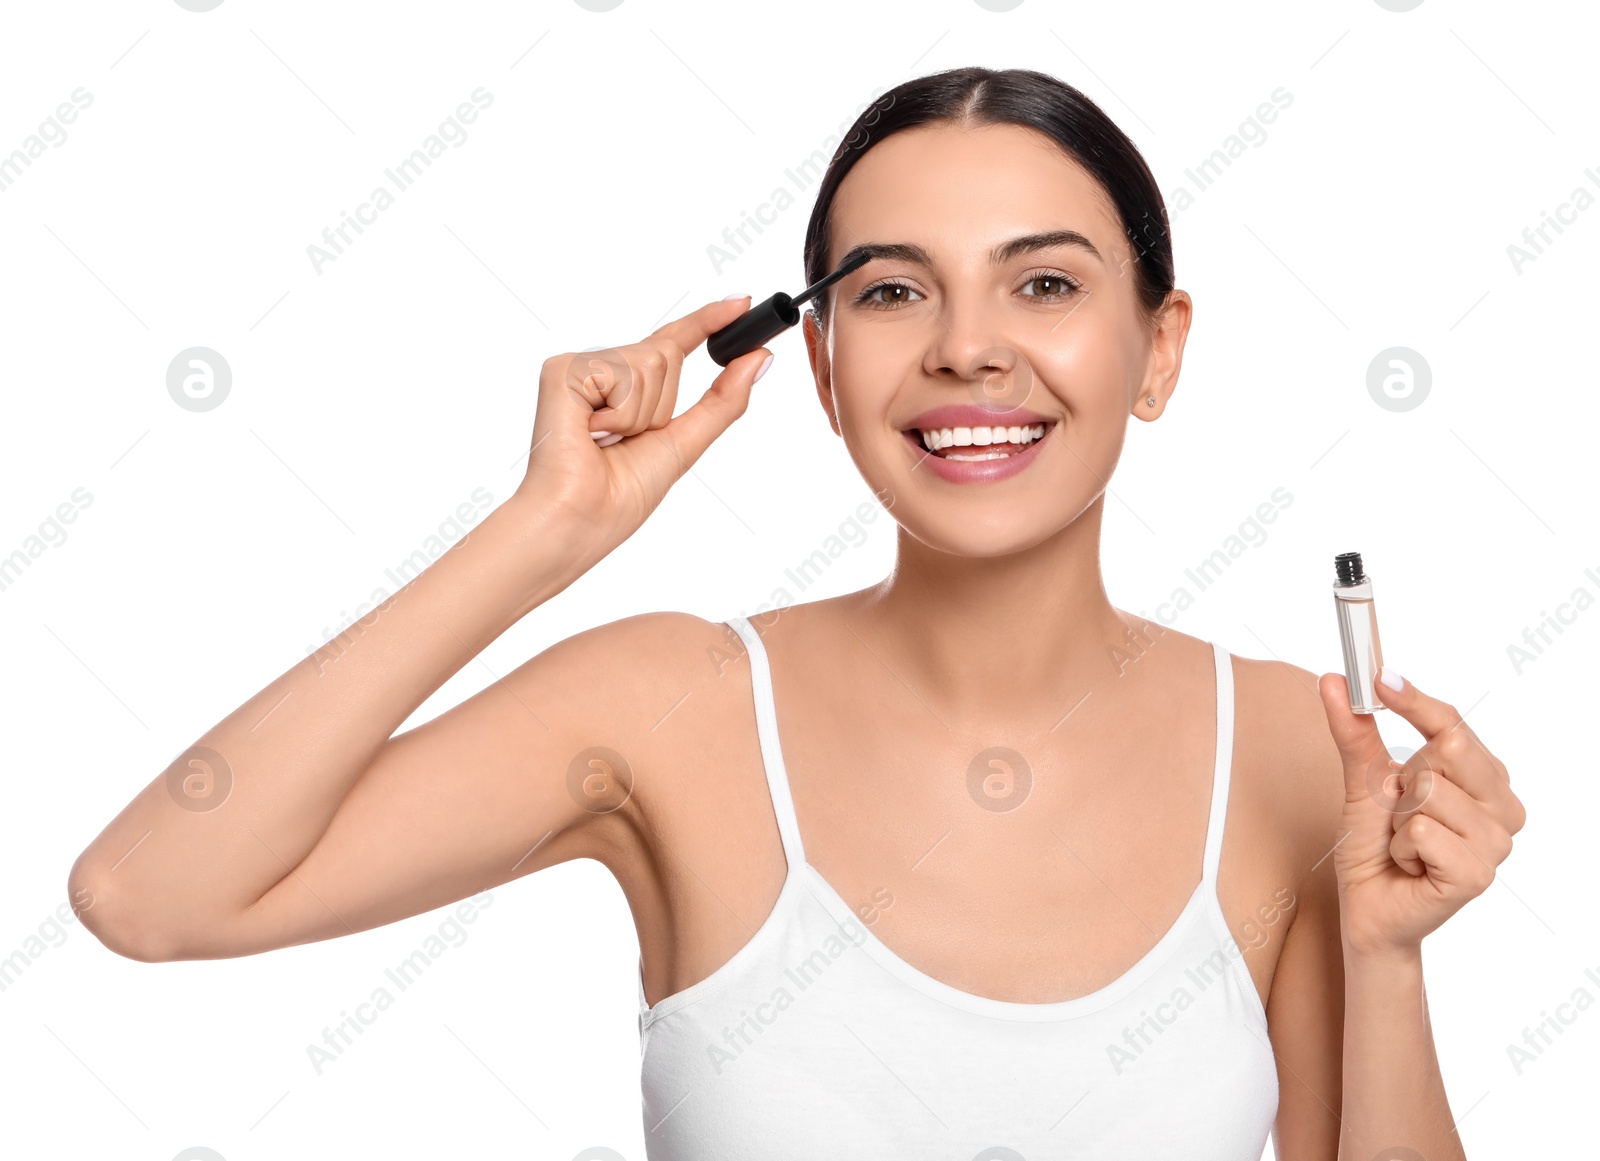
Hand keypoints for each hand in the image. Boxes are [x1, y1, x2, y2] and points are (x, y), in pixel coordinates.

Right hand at [515, 296, 771, 551]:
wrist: (580, 520)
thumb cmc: (618, 497)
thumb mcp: (685, 442)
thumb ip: (723, 399)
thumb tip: (760, 359)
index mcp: (627, 388)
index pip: (673, 343)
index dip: (708, 321)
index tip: (744, 300)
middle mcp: (602, 371)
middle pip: (666, 354)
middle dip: (661, 406)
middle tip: (626, 440)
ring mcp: (579, 367)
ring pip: (650, 361)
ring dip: (641, 415)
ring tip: (606, 440)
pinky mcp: (562, 369)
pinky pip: (623, 372)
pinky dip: (620, 414)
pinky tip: (591, 432)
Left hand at [1318, 666, 1526, 960]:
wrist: (1368, 906)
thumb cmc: (1374, 845)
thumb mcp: (1362, 781)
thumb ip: (1356, 733)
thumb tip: (1335, 681)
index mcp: (1485, 777)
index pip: (1454, 724)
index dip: (1415, 700)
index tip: (1379, 677)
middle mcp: (1503, 806)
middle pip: (1445, 750)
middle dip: (1402, 778)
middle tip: (1398, 812)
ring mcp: (1496, 842)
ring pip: (1428, 792)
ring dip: (1397, 819)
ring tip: (1406, 844)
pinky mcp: (1478, 874)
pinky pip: (1422, 831)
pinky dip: (1401, 847)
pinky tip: (1411, 866)